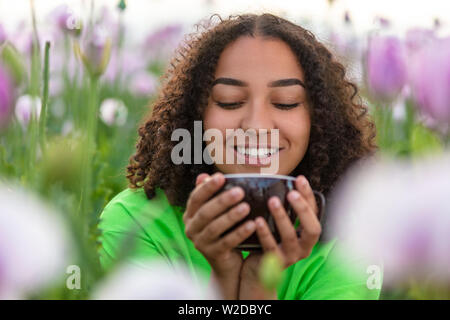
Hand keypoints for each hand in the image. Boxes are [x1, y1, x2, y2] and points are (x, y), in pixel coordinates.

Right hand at [183, 172, 255, 298]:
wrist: (226, 262)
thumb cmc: (223, 230)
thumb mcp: (216, 213)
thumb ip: (211, 195)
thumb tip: (204, 176)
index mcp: (190, 215)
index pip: (195, 198)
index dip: (207, 187)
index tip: (221, 176)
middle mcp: (191, 229)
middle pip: (205, 212)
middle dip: (222, 201)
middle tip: (240, 191)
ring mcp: (200, 243)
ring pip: (214, 228)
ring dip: (231, 216)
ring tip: (246, 207)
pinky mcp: (213, 255)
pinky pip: (227, 243)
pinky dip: (239, 233)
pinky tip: (252, 225)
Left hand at [239, 175, 321, 298]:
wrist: (257, 268)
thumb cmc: (269, 239)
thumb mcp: (279, 223)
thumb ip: (283, 207)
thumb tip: (279, 179)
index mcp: (308, 234)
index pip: (314, 213)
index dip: (308, 196)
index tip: (300, 179)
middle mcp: (305, 246)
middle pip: (312, 228)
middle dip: (302, 209)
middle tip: (291, 193)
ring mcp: (291, 256)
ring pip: (290, 237)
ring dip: (281, 217)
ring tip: (272, 201)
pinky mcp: (275, 263)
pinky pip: (271, 247)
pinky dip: (265, 232)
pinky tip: (257, 220)